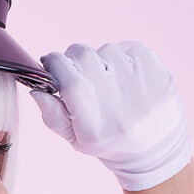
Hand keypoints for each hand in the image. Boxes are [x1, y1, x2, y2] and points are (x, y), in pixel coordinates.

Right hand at [32, 42, 191, 191]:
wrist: (155, 146)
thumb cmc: (110, 142)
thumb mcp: (77, 139)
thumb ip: (53, 116)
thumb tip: (37, 90)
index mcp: (94, 124)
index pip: (69, 80)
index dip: (54, 65)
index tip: (50, 64)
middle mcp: (118, 103)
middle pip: (83, 56)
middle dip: (74, 60)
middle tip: (78, 73)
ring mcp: (140, 84)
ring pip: (106, 49)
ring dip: (101, 60)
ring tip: (107, 80)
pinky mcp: (156, 70)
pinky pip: (128, 47)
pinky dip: (121, 57)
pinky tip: (125, 77)